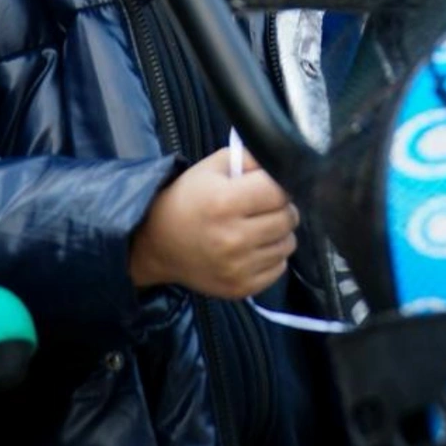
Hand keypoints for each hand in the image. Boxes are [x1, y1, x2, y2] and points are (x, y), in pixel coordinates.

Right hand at [129, 146, 298, 298]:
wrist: (158, 243)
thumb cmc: (188, 199)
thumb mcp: (212, 167)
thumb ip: (249, 158)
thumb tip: (281, 161)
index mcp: (225, 202)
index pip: (279, 191)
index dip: (279, 184)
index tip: (269, 186)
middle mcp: (233, 238)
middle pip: (287, 218)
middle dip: (282, 207)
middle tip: (266, 205)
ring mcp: (237, 267)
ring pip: (287, 244)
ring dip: (279, 232)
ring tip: (260, 225)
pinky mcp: (240, 288)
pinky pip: (279, 268)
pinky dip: (272, 256)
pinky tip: (255, 247)